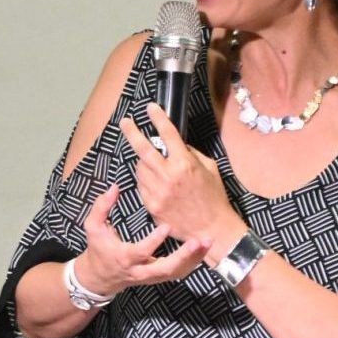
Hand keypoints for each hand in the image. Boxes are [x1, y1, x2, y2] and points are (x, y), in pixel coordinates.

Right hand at [72, 183, 209, 293]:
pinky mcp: (158, 278)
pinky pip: (179, 273)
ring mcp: (151, 276)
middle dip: (184, 256)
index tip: (167, 226)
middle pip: (165, 268)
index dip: (154, 240)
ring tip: (207, 241)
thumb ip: (101, 207)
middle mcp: (139, 270)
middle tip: (198, 240)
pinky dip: (192, 263)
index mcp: (124, 258)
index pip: (140, 251)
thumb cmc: (98, 249)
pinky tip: (203, 249)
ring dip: (193, 259)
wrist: (100, 277)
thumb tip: (115, 187)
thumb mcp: (93, 227)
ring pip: (176, 272)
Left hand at [121, 104, 241, 244]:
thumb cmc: (213, 197)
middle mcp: (168, 175)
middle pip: (143, 149)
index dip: (158, 118)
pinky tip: (155, 183)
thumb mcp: (209, 169)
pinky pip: (141, 185)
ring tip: (154, 165)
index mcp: (184, 164)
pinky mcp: (150, 204)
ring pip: (140, 168)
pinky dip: (145, 180)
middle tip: (125, 122)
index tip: (150, 108)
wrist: (210, 228)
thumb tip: (176, 145)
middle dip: (132, 133)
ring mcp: (157, 191)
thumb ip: (190, 155)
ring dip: (143, 162)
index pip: (168, 135)